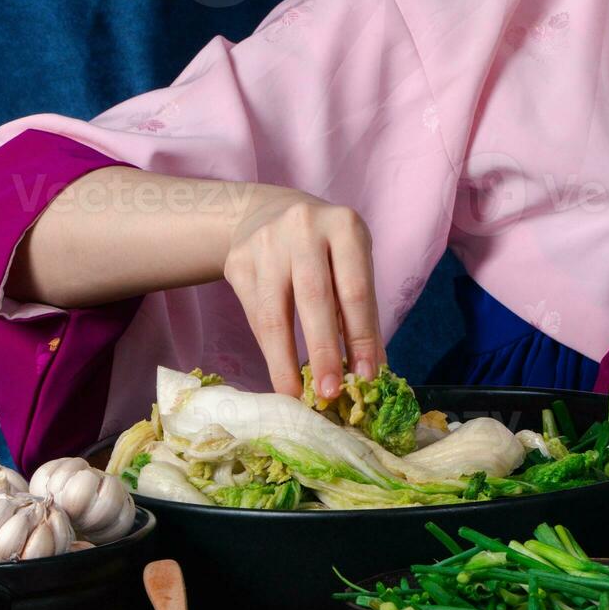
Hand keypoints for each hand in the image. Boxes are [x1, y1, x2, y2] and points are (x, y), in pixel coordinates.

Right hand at [224, 184, 382, 397]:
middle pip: (314, 299)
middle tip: (331, 394)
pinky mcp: (237, 262)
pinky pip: (254, 316)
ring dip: (286, 361)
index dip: (361, 338)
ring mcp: (265, 243)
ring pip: (275, 313)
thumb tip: (371, 373)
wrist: (265, 213)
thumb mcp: (350, 266)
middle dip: (323, 352)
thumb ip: (360, 314)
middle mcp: (303, 228)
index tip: (367, 377)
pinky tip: (281, 373)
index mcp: (344, 227)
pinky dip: (269, 350)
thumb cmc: (323, 251)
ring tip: (297, 396)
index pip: (355, 291)